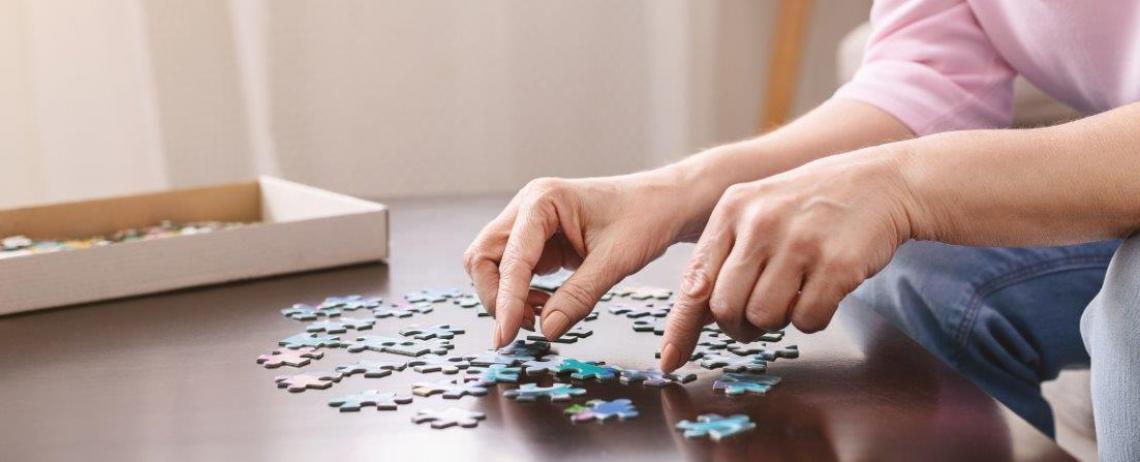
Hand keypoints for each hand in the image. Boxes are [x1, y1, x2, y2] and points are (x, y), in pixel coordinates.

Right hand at [466, 171, 707, 347]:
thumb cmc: (646, 218)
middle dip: (495, 297)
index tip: (506, 337)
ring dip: (506, 297)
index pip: (510, 258)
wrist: (665, 203)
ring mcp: (530, 224)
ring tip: (538, 317)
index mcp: (543, 200)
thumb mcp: (616, 261)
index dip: (505, 301)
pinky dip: (520, 295)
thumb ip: (579, 296)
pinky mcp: (539, 242)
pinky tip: (544, 307)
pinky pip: (513, 272)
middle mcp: (528, 208)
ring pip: (493, 266)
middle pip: (483, 257)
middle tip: (523, 328)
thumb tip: (547, 331)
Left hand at [659, 147, 918, 370]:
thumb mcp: (757, 210)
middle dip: (738, 325)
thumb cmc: (810, 205)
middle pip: (726, 308)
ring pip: (764, 318)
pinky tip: (822, 291)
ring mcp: (800, 242)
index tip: (670, 360)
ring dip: (778, 321)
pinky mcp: (838, 263)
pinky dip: (812, 319)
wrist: (880, 182)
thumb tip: (694, 310)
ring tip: (793, 295)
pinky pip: (808, 320)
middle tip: (757, 318)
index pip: (695, 281)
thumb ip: (724, 253)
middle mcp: (761, 222)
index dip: (681, 327)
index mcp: (732, 209)